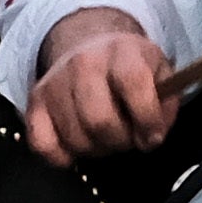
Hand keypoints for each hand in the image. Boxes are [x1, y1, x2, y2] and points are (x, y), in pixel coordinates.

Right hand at [27, 7, 180, 166]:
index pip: (133, 82)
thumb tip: (152, 136)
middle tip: (127, 138)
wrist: (90, 45)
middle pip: (99, 120)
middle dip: (120, 141)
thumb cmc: (130, 68)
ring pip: (75, 138)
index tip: (153, 137)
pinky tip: (77, 147)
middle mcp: (84, 62)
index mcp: (122, 52)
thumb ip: (166, 104)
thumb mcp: (161, 73)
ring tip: (105, 136)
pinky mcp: (35, 102)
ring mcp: (55, 82)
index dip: (147, 118)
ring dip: (96, 149)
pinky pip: (42, 144)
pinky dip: (62, 156)